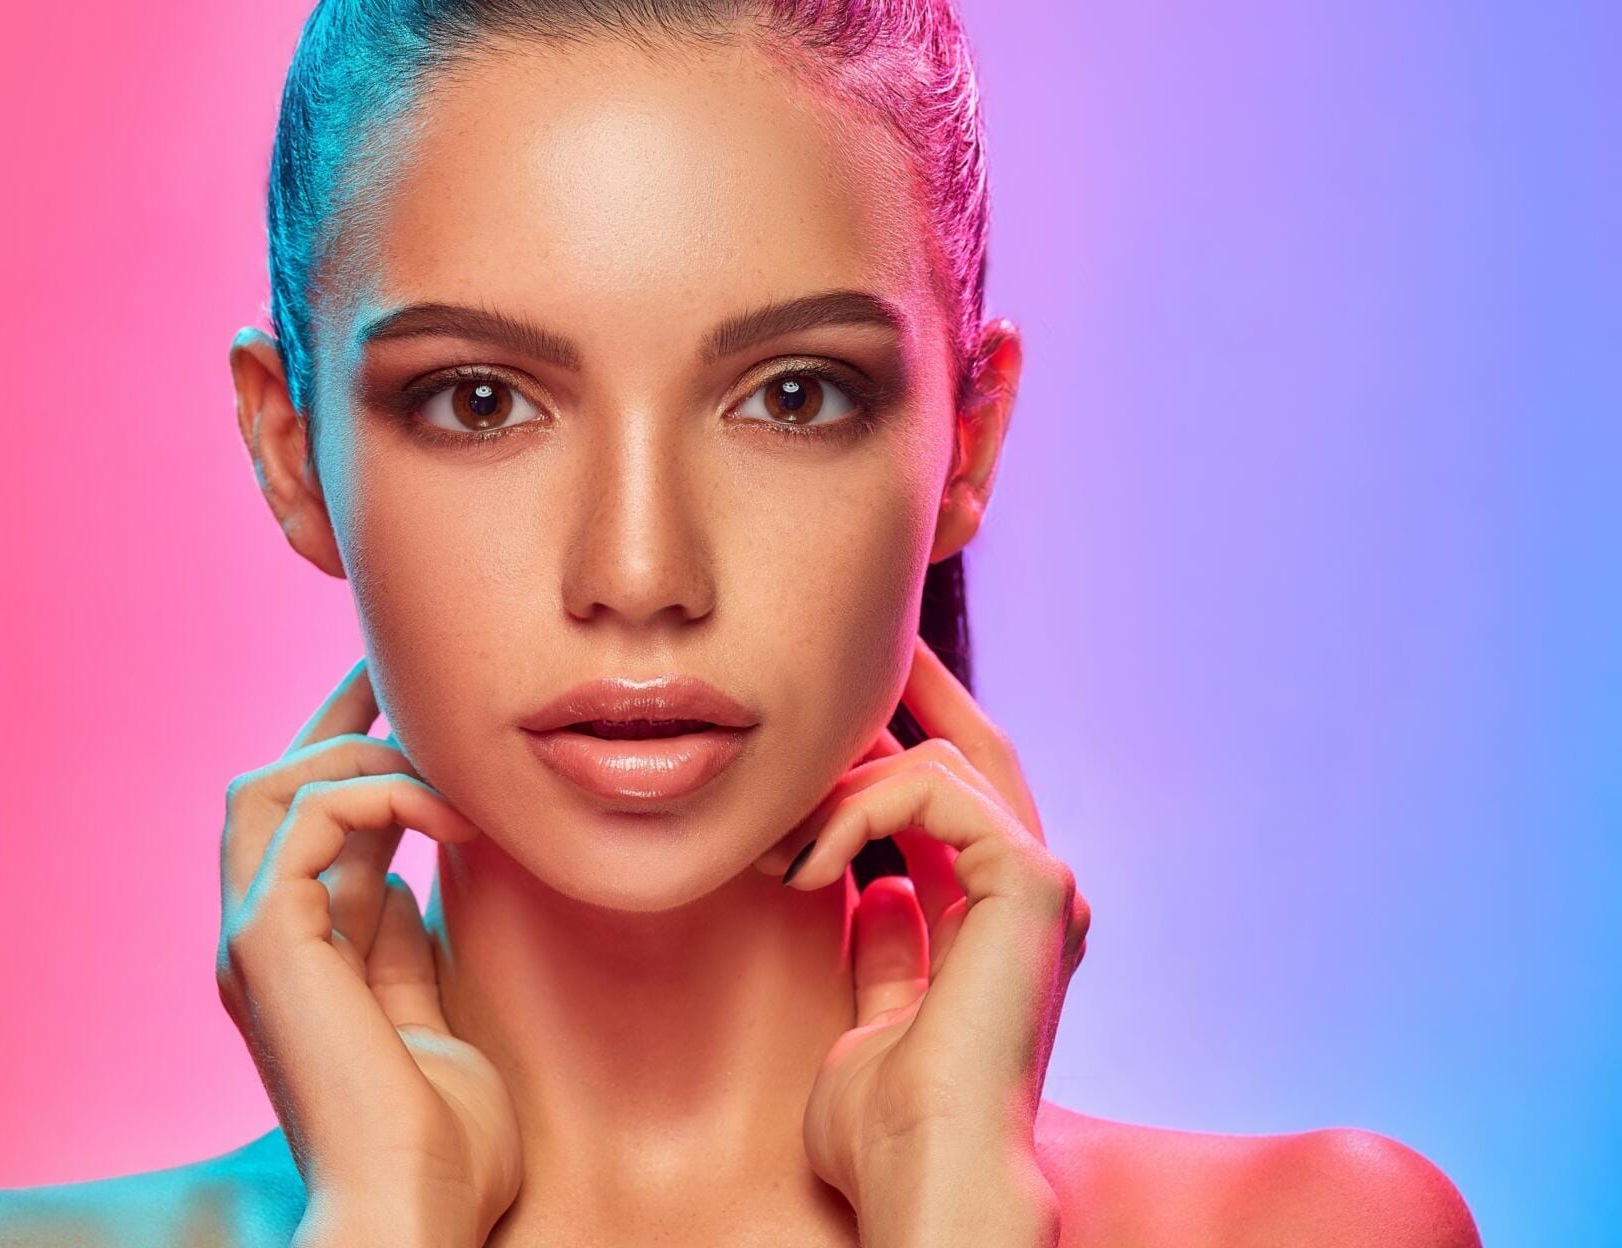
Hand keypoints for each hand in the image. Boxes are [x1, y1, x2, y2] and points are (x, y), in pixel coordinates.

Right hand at [217, 658, 522, 1246]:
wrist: (416, 1213)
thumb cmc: (442, 1147)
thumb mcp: (432, 1019)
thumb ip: (408, 949)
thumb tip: (409, 878)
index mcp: (295, 964)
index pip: (307, 833)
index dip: (355, 764)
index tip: (413, 715)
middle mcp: (258, 945)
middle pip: (265, 791)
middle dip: (333, 724)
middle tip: (401, 676)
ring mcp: (252, 942)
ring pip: (267, 788)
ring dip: (359, 752)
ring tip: (444, 751)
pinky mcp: (265, 942)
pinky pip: (309, 817)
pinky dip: (379, 792)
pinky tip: (452, 812)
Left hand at [784, 637, 1088, 1235]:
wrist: (924, 1173)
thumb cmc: (889, 1129)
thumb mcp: (875, 1018)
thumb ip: (886, 950)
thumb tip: (876, 891)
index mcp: (1004, 925)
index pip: (964, 802)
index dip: (908, 744)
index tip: (854, 709)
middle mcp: (1037, 897)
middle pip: (982, 752)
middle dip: (917, 691)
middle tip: (859, 650)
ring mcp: (1045, 886)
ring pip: (948, 761)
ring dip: (844, 785)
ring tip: (778, 844)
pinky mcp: (1035, 881)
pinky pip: (939, 788)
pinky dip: (862, 807)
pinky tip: (808, 863)